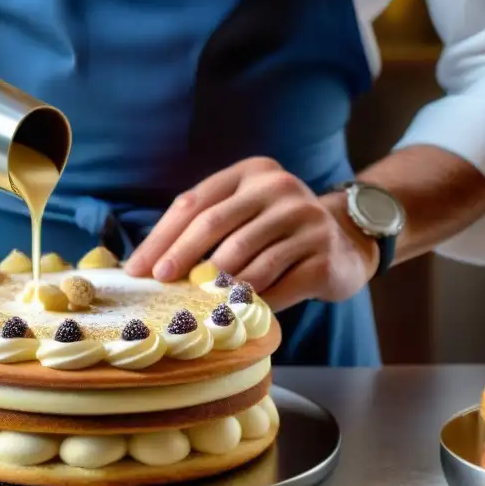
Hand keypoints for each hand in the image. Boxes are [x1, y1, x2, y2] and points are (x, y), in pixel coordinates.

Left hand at [125, 158, 379, 311]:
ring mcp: (307, 221)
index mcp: (252, 173)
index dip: (162, 237)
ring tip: (195, 302)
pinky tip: (234, 312)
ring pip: (245, 259)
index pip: (195, 203)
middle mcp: (280, 189)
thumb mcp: (244, 214)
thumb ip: (206, 227)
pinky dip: (250, 302)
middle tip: (159, 283)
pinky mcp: (324, 257)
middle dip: (180, 257)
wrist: (346, 241)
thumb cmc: (276, 232)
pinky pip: (277, 286)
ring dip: (215, 285)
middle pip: (216, 224)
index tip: (138, 268)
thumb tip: (148, 264)